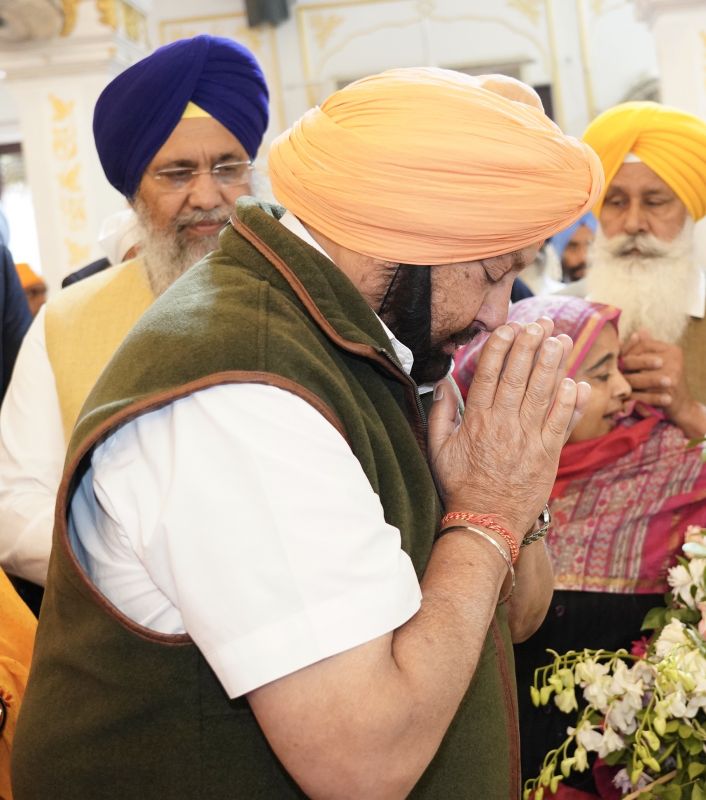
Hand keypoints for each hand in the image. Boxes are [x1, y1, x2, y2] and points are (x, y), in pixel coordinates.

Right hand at [428, 319, 589, 539]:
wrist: (487, 521)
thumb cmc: (460, 485)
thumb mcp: (439, 449)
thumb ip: (440, 413)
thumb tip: (445, 383)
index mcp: (477, 420)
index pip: (490, 374)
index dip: (501, 348)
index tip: (509, 328)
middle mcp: (504, 425)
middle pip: (520, 377)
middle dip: (531, 346)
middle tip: (540, 323)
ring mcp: (529, 439)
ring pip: (543, 394)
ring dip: (554, 365)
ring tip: (561, 340)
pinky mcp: (548, 455)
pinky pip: (562, 423)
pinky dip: (571, 403)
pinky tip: (577, 382)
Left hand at [621, 329, 703, 434]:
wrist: (681, 403)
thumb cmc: (665, 379)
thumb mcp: (658, 361)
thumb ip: (647, 348)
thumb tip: (636, 332)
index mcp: (672, 350)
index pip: (644, 345)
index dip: (628, 350)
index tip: (618, 358)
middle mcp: (674, 362)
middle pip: (640, 361)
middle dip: (624, 367)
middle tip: (613, 372)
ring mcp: (672, 378)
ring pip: (639, 378)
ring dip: (625, 383)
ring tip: (615, 384)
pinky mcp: (668, 395)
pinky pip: (642, 395)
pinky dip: (632, 397)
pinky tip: (624, 397)